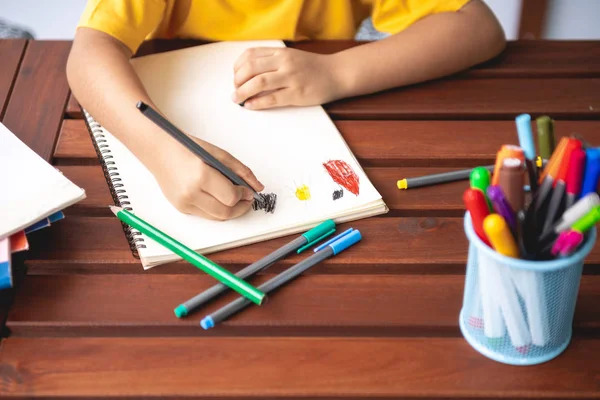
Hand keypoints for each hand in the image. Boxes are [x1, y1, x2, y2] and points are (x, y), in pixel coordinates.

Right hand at [147, 134, 263, 220]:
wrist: (159, 150)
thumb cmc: (188, 148)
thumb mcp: (218, 154)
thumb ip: (241, 171)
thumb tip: (258, 187)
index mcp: (201, 176)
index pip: (231, 197)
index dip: (244, 195)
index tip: (248, 190)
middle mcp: (191, 193)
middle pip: (225, 212)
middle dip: (241, 208)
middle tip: (247, 199)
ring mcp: (184, 203)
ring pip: (216, 217)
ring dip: (230, 210)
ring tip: (235, 199)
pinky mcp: (181, 208)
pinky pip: (206, 215)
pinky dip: (216, 209)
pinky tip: (218, 197)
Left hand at [232, 47, 344, 109]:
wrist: (338, 73)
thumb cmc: (313, 67)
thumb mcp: (292, 57)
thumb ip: (273, 61)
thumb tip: (248, 74)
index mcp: (281, 52)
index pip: (250, 55)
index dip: (238, 66)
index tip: (235, 76)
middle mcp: (284, 62)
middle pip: (251, 68)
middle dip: (237, 81)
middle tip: (235, 90)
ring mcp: (291, 78)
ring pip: (259, 83)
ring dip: (243, 92)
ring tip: (237, 99)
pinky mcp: (297, 94)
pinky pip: (272, 98)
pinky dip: (257, 103)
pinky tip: (250, 106)